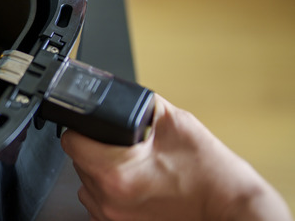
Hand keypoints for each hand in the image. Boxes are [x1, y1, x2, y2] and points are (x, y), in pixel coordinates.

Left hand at [61, 94, 291, 220]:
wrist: (231, 209)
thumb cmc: (211, 176)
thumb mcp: (175, 123)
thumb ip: (141, 105)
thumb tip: (119, 94)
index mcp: (116, 171)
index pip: (71, 141)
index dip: (82, 128)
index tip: (95, 126)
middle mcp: (110, 198)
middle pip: (78, 162)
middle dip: (96, 149)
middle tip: (124, 146)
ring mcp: (114, 218)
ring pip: (86, 185)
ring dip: (100, 172)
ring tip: (131, 165)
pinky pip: (100, 205)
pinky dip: (110, 192)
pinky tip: (134, 184)